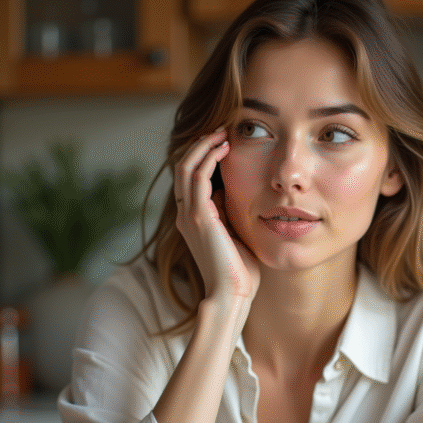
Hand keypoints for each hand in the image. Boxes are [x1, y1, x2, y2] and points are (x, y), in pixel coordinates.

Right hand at [174, 128, 259, 301]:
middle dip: (200, 145)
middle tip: (221, 129)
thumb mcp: (234, 234)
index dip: (202, 156)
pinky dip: (208, 157)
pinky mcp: (199, 216)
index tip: (222, 141)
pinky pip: (198, 176)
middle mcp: (184, 214)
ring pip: (186, 167)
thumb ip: (228, 213)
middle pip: (182, 167)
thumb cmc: (239, 271)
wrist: (232, 294)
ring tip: (222, 132)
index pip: (189, 179)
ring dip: (203, 145)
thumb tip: (229, 191)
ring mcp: (188, 214)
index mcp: (191, 220)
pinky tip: (224, 148)